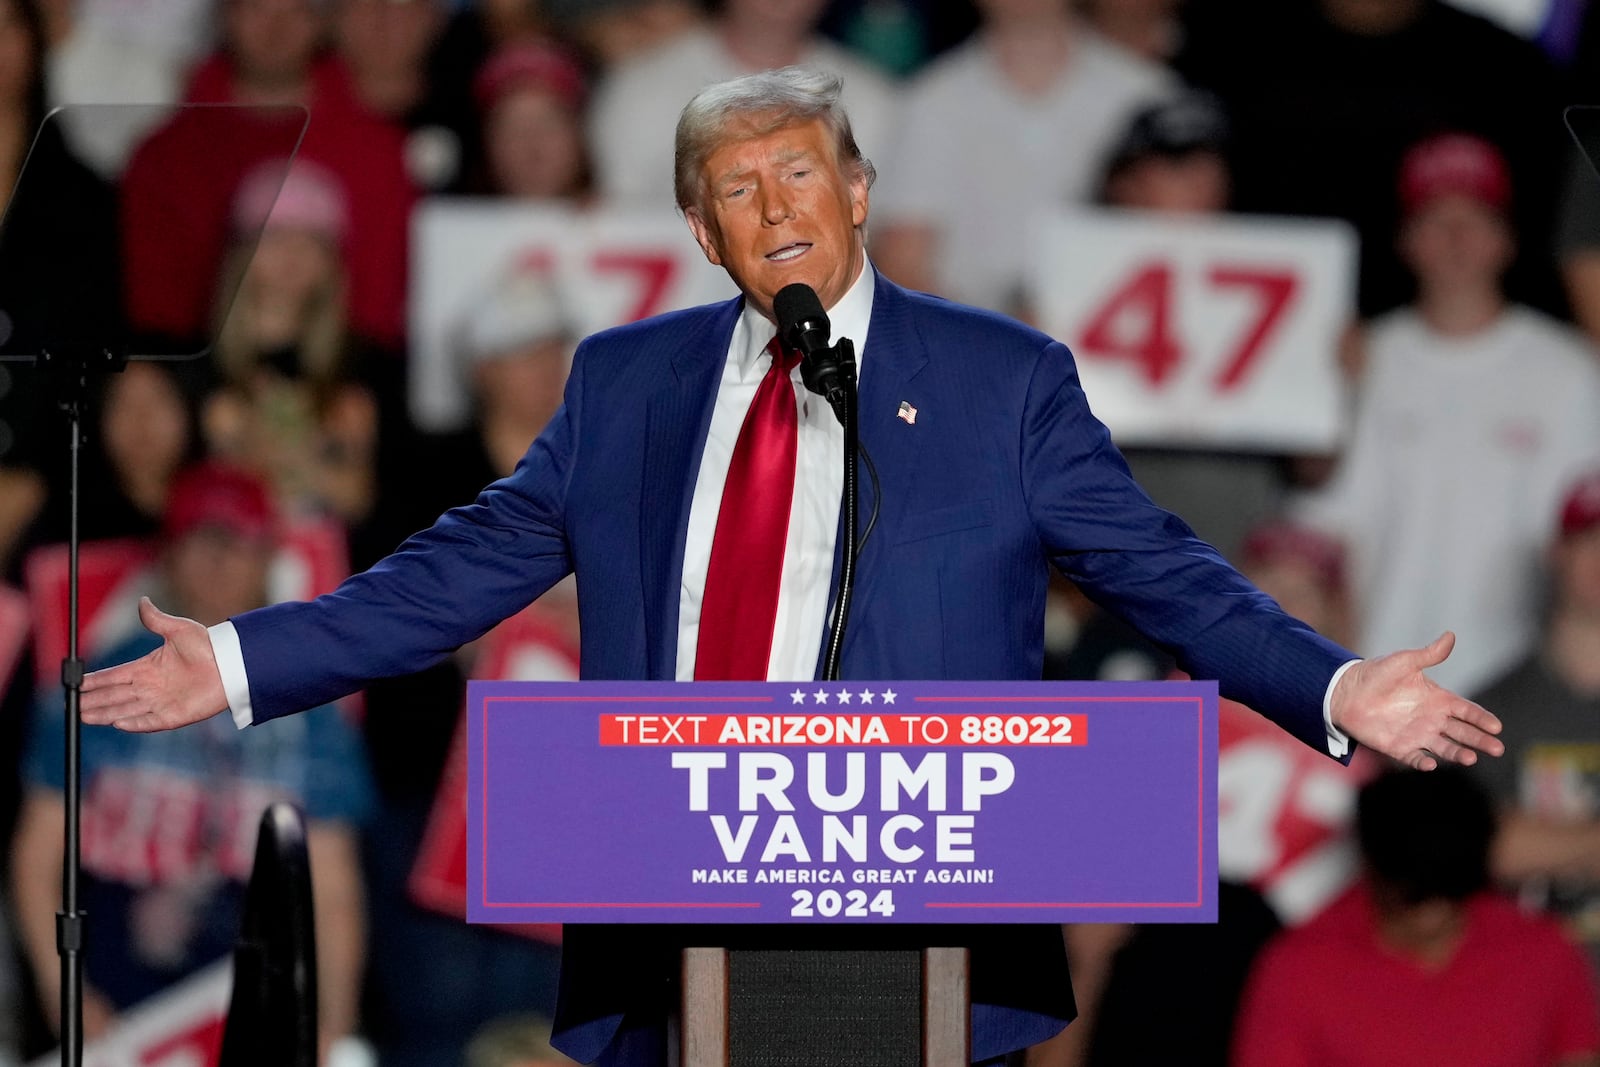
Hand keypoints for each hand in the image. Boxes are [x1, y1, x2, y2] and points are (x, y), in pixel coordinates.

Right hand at [79, 597, 228, 732]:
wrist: (232, 664)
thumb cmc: (208, 645)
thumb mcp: (179, 629)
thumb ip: (156, 620)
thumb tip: (142, 601)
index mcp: (148, 667)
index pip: (115, 676)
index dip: (96, 681)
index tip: (78, 684)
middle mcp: (151, 687)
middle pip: (115, 696)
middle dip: (94, 701)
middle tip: (73, 705)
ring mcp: (162, 702)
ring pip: (127, 709)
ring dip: (106, 713)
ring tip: (84, 716)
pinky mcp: (175, 715)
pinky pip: (150, 721)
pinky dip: (134, 723)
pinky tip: (117, 724)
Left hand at [1328, 631, 1503, 769]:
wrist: (1346, 691)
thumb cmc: (1376, 673)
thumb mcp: (1404, 661)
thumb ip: (1429, 654)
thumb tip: (1450, 635)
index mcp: (1438, 699)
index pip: (1467, 710)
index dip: (1481, 718)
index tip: (1496, 726)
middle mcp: (1432, 719)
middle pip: (1463, 733)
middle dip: (1480, 740)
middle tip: (1497, 748)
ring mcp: (1417, 735)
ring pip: (1445, 748)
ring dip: (1458, 754)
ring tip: (1471, 758)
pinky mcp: (1399, 747)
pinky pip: (1415, 757)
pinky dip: (1423, 761)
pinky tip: (1430, 763)